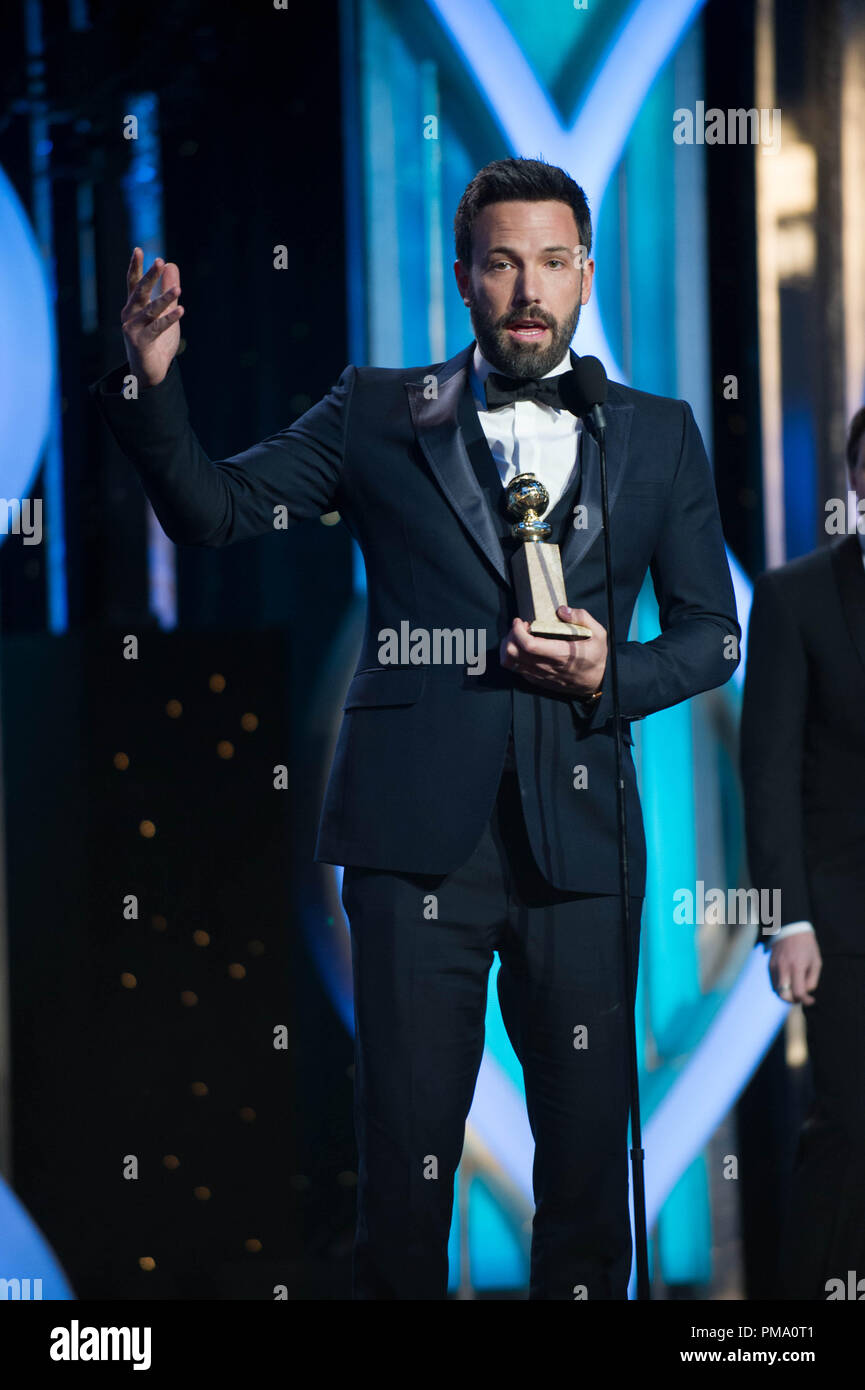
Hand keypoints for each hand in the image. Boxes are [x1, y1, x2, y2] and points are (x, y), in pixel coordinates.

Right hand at [121, 248, 183, 388]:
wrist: (149, 372)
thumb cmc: (156, 341)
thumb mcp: (164, 312)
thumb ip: (167, 289)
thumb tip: (171, 265)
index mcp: (133, 307)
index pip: (134, 283)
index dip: (136, 267)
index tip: (139, 249)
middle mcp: (129, 315)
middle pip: (139, 292)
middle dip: (149, 276)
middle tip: (159, 261)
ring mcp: (133, 329)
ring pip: (150, 310)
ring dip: (164, 299)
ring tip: (179, 289)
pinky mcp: (141, 343)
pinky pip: (157, 328)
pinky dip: (169, 319)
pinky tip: (181, 310)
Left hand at [499, 606, 606, 695]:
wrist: (595, 683)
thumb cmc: (596, 656)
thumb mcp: (599, 634)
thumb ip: (582, 618)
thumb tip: (561, 610)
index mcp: (561, 655)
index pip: (529, 646)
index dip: (518, 631)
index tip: (520, 621)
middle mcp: (547, 667)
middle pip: (513, 653)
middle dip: (511, 635)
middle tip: (520, 626)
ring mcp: (539, 675)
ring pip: (510, 663)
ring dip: (508, 646)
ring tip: (518, 636)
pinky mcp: (536, 680)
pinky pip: (515, 669)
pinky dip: (512, 656)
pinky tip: (522, 647)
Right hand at [769, 932, 821, 1005]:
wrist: (791, 929)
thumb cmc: (807, 947)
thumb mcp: (816, 962)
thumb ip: (812, 980)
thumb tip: (805, 994)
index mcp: (797, 966)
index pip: (798, 992)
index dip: (806, 1000)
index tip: (811, 1000)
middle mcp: (784, 968)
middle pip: (783, 995)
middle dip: (793, 1001)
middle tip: (801, 998)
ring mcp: (775, 966)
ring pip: (777, 990)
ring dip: (787, 994)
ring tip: (795, 990)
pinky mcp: (770, 965)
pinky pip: (773, 983)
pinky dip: (781, 987)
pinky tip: (789, 983)